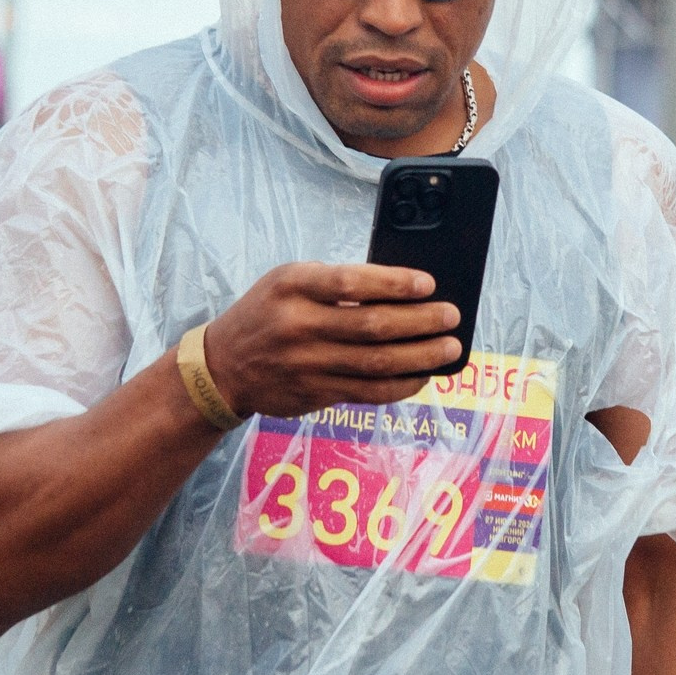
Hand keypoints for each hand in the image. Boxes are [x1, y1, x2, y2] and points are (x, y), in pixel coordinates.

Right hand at [201, 262, 461, 419]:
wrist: (223, 366)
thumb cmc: (267, 312)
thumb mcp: (288, 280)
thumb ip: (334, 282)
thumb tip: (400, 290)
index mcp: (292, 285)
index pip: (351, 282)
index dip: (394, 283)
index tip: (428, 283)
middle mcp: (298, 324)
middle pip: (372, 325)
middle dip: (421, 322)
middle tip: (451, 316)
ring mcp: (307, 363)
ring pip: (376, 363)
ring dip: (420, 356)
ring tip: (449, 348)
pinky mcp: (315, 393)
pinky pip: (368, 392)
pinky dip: (401, 385)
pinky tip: (423, 375)